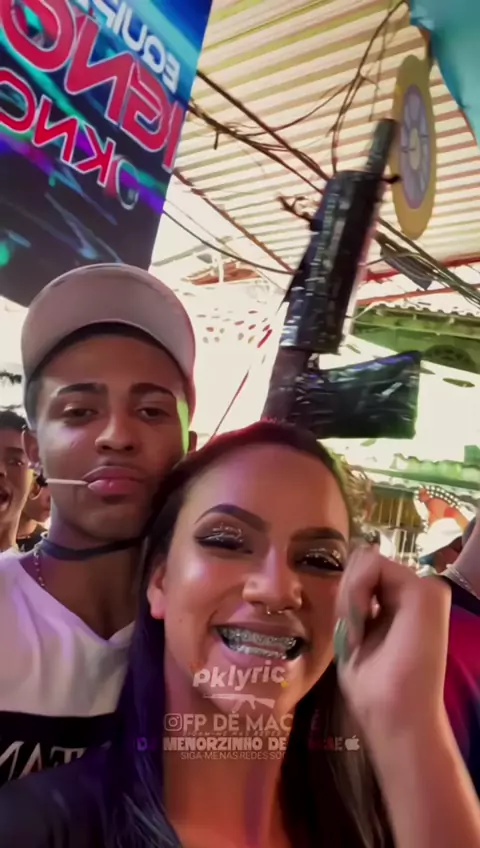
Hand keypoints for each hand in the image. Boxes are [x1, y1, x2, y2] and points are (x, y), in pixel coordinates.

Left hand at [334, 546, 450, 746]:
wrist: (394, 714)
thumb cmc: (373, 687)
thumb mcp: (353, 632)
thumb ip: (354, 598)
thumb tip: (353, 564)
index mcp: (399, 603)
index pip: (364, 572)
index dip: (346, 594)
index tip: (347, 630)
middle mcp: (414, 591)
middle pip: (363, 564)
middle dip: (347, 593)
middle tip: (352, 634)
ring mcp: (424, 587)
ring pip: (366, 563)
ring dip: (350, 597)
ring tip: (358, 634)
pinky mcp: (426, 590)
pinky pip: (374, 565)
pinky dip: (356, 592)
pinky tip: (362, 624)